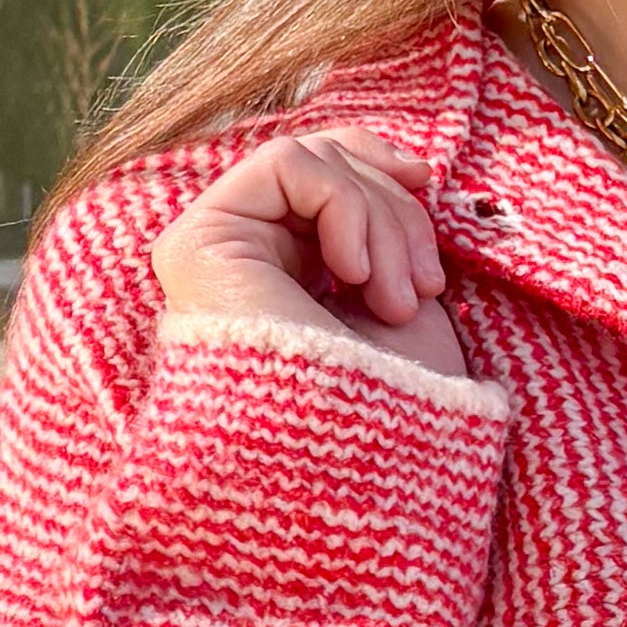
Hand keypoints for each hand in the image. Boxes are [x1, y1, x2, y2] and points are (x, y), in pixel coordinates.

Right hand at [153, 131, 470, 388]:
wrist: (368, 465)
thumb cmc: (396, 400)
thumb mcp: (404, 292)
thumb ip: (388, 223)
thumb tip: (412, 163)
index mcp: (283, 273)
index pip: (324, 174)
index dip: (380, 168)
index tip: (430, 188)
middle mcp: (238, 262)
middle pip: (326, 163)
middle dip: (393, 209)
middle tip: (424, 287)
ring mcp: (212, 253)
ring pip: (310, 161)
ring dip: (378, 217)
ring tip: (398, 298)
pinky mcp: (196, 246)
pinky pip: (284, 165)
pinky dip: (342, 205)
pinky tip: (353, 276)